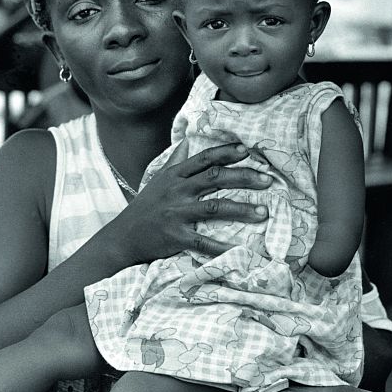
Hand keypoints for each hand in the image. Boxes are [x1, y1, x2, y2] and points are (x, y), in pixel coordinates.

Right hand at [112, 143, 270, 263]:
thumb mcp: (158, 179)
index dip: (226, 152)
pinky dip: (222, 247)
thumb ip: (176, 161)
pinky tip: (241, 250)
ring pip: (215, 208)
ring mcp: (177, 214)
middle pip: (215, 178)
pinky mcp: (176, 237)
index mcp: (175, 176)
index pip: (204, 159)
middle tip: (268, 180)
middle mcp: (177, 191)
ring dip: (242, 209)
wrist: (123, 236)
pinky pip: (204, 242)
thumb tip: (188, 141)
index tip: (247, 150)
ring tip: (264, 212)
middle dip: (244, 177)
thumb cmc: (145, 207)